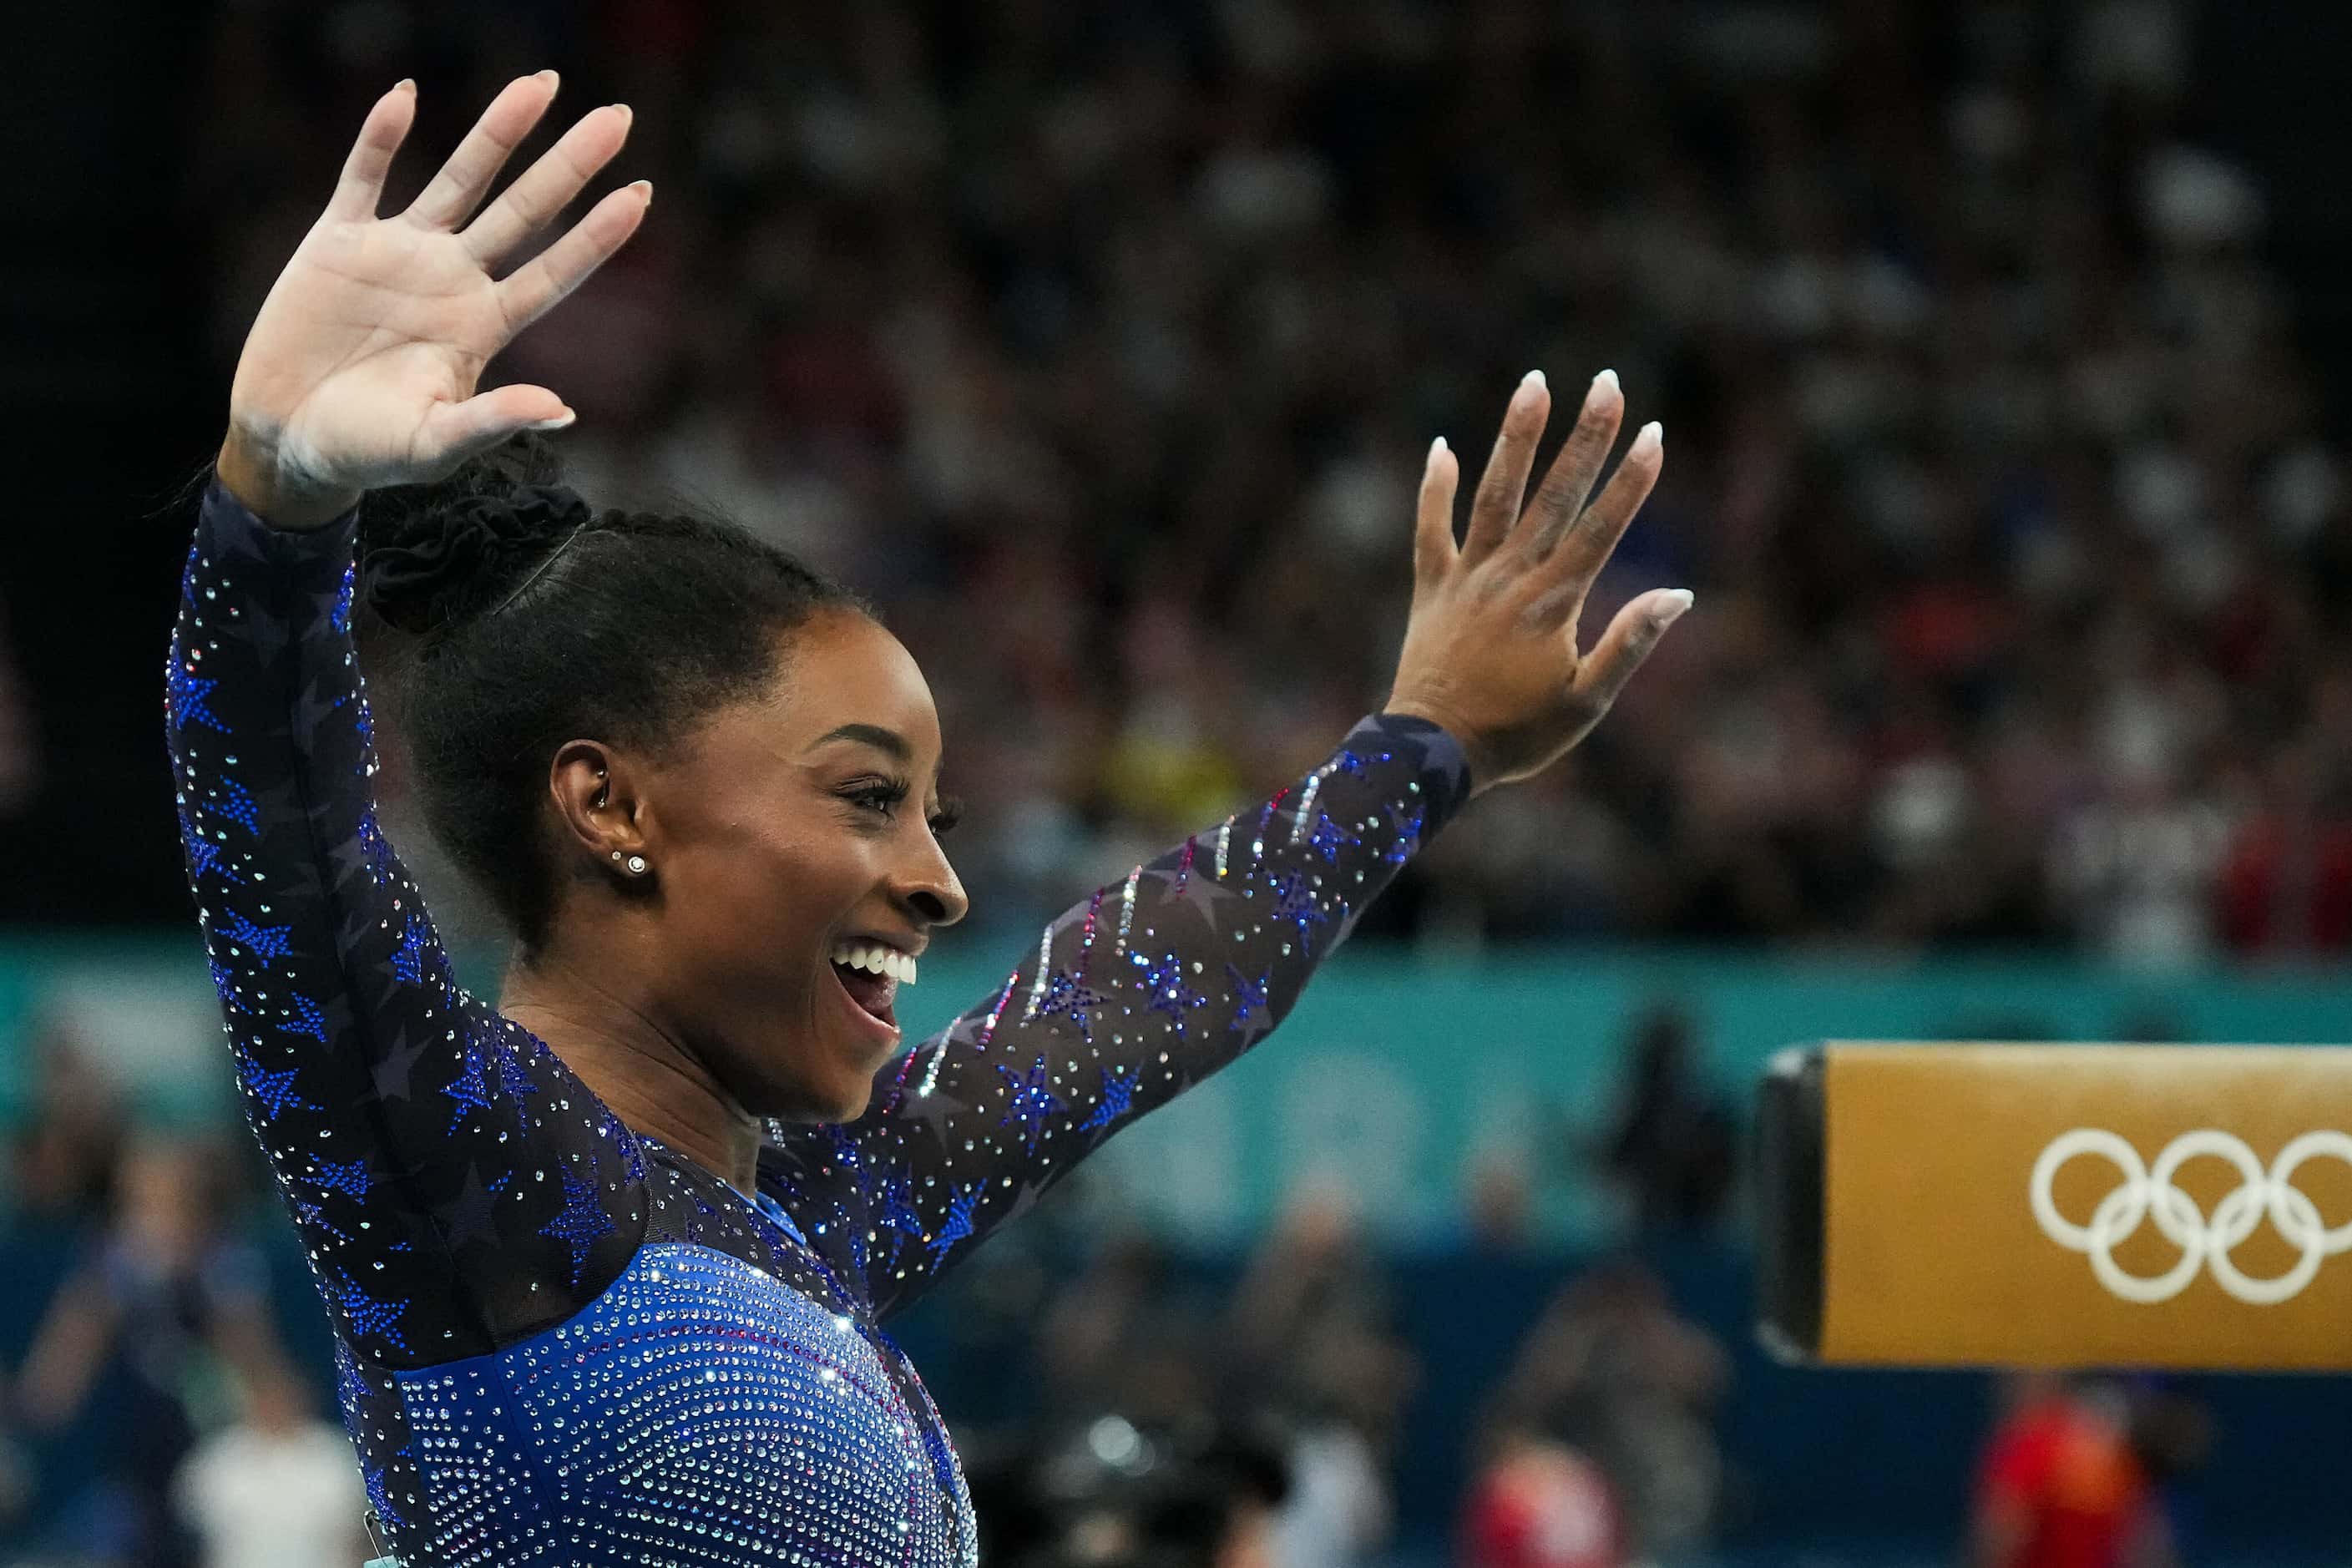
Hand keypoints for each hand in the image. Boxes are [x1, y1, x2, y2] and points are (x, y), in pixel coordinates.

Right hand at [216, 73, 648, 526]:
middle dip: (569, 165)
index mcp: (483, 327)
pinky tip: (406, 96)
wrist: (288, 439)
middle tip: (619, 117)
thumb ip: (493, 421)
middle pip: (523, 211)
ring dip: (497, 133)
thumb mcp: (434, 445)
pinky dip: (380, 137)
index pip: (554, 273)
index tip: (642, 195)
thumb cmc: (370, 451)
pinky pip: (364, 177)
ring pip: (459, 179)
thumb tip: (562, 412)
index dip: (596, 238)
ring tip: (541, 85)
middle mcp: (453, 280)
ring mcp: (400, 254)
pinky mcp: (339, 242)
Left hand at [1385, 369, 1689, 792]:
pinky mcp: (1431, 589)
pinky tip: (1442, 448)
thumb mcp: (1586, 703)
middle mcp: (1512, 577)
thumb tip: (1678, 595)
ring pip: (1494, 495)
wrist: (1432, 754)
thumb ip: (1629, 645)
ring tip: (1533, 384)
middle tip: (1607, 382)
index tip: (1654, 432)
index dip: (1631, 480)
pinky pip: (1430, 530)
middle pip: (1556, 495)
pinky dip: (1435, 490)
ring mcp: (1467, 578)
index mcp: (1555, 602)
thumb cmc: (1517, 736)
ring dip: (1516, 439)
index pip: (1602, 527)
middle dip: (1585, 437)